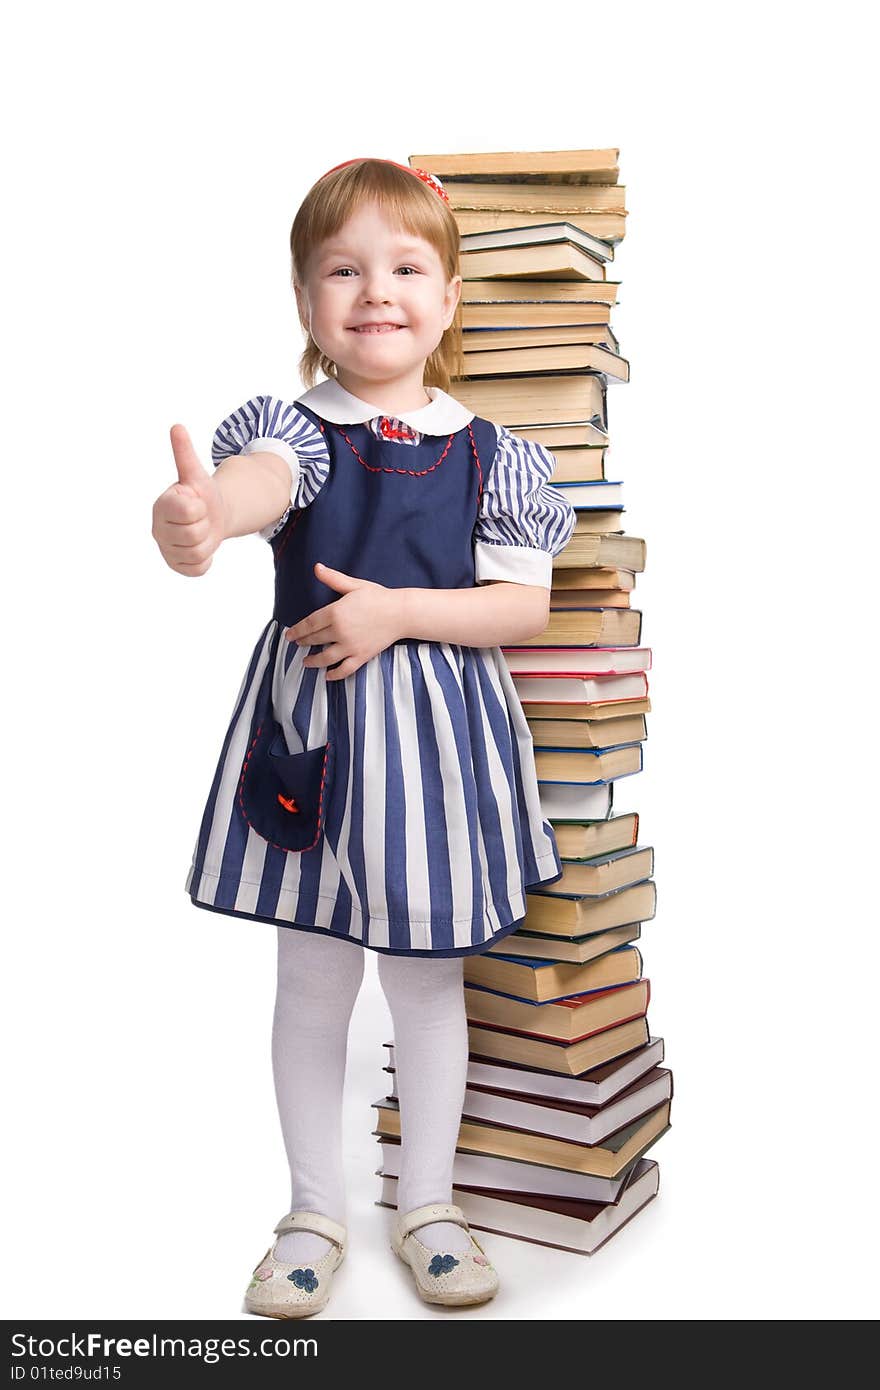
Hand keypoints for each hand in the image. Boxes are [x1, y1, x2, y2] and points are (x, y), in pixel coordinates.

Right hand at [152, 425, 226, 575]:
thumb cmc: (201, 494)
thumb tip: (177, 427)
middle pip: (193, 534)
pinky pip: (198, 569)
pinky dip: (207, 560)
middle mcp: (158, 530)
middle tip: (201, 518)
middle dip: (205, 525)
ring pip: (197, 553)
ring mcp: (166, 550)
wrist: (211, 517)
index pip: (188, 511)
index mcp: (161, 506)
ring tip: (201, 531)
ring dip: (208, 542)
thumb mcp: (196, 474)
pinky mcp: (176, 566)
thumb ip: (185, 453)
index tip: (195, 502)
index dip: (199, 507)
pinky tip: (202, 547)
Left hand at [285, 563, 404, 679]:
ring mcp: (351, 646)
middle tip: (296, 644)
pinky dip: (335, 675)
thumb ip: (333, 579)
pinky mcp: (362, 656)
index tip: (289, 635)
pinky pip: (345, 669)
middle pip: (315, 640)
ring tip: (306, 662)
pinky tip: (327, 676)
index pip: (309, 624)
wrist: (401, 613)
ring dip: (313, 661)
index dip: (297, 630)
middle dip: (303, 643)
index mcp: (335, 612)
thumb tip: (316, 567)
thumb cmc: (379, 597)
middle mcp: (340, 631)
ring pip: (325, 658)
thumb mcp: (354, 585)